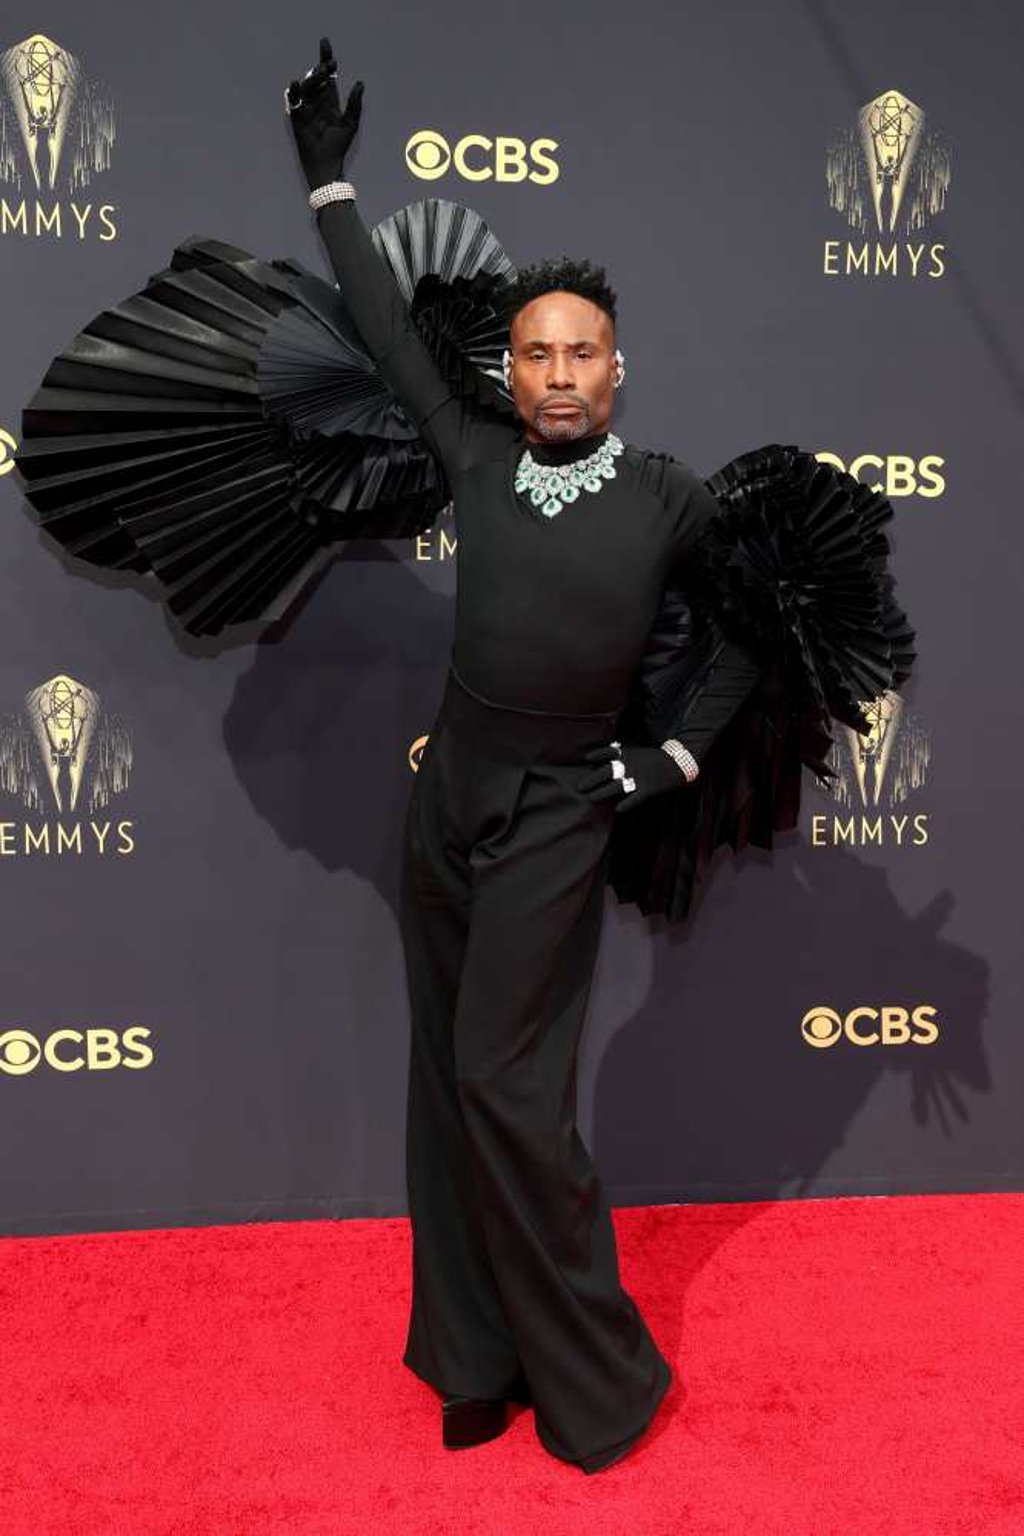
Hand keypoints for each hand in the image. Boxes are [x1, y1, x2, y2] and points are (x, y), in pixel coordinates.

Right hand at [285, 36, 363, 191]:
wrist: (326, 164)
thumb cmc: (339, 146)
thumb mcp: (350, 124)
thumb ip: (354, 104)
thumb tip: (360, 83)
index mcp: (330, 101)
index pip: (328, 76)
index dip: (326, 59)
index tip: (325, 43)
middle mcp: (316, 102)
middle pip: (316, 79)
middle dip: (320, 69)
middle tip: (327, 66)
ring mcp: (305, 108)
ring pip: (306, 87)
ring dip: (311, 79)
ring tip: (319, 74)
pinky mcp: (296, 118)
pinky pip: (293, 102)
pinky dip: (293, 92)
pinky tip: (295, 84)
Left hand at [575, 740, 693, 814]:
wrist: (679, 763)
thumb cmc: (657, 758)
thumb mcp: (638, 752)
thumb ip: (624, 756)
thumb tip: (606, 762)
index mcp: (629, 753)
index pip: (609, 752)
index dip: (597, 754)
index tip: (586, 758)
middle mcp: (632, 764)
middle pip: (608, 771)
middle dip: (592, 779)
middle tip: (579, 787)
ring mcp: (639, 777)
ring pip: (617, 786)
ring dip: (602, 793)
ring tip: (591, 798)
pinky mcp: (648, 788)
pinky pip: (635, 798)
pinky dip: (626, 804)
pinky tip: (617, 809)